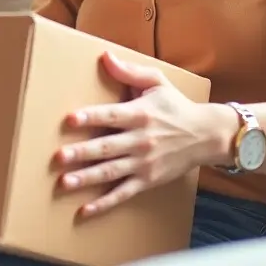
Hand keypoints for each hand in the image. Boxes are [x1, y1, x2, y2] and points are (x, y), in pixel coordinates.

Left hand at [55, 51, 229, 218]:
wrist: (206, 135)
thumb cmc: (176, 106)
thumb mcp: (156, 82)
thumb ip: (129, 71)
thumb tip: (104, 56)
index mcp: (140, 114)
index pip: (112, 115)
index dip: (91, 117)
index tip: (70, 120)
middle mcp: (140, 140)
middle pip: (107, 147)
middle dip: (82, 153)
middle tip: (58, 157)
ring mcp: (144, 163)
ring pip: (111, 172)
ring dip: (87, 178)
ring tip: (64, 183)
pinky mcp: (147, 180)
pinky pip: (123, 193)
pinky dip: (105, 203)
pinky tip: (85, 210)